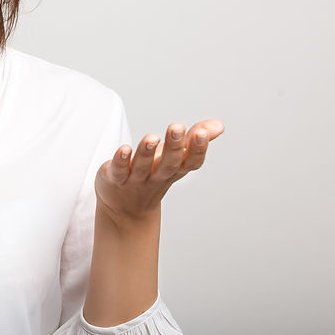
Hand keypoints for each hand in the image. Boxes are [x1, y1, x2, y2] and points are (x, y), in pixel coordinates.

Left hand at [94, 118, 224, 226]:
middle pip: (168, 163)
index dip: (197, 149)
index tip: (201, 132)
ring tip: (151, 137)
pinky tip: (124, 148)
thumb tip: (218, 125)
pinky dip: (122, 160)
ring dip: (147, 152)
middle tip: (177, 126)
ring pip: (143, 166)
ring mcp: (136, 178)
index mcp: (175, 169)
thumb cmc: (154, 175)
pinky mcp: (116, 178)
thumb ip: (193, 140)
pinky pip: (120, 170)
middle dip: (174, 146)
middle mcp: (157, 175)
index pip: (190, 161)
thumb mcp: (175, 158)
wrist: (125, 210)